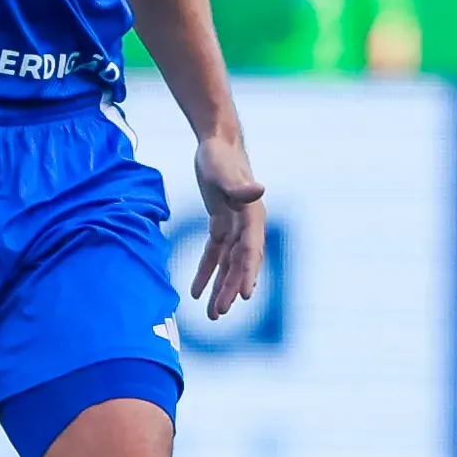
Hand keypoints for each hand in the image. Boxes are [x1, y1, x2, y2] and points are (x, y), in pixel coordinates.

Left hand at [189, 131, 266, 320]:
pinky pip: (215, 254)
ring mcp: (235, 227)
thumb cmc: (220, 155)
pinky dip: (207, 272)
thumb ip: (239, 186)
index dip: (248, 274)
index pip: (251, 251)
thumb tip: (259, 190)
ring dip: (221, 288)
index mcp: (253, 216)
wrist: (217, 142)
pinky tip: (197, 291)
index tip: (245, 297)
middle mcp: (248, 225)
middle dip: (231, 289)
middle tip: (219, 313)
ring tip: (212, 314)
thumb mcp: (224, 171)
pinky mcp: (221, 224)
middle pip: (240, 263)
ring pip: (228, 264)